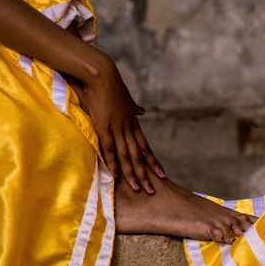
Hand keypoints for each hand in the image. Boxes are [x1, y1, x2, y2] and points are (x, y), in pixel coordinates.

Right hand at [76, 53, 164, 192]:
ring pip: (128, 156)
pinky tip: (117, 175)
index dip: (153, 162)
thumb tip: (143, 110)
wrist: (102, 74)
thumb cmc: (111, 85)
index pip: (146, 147)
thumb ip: (133, 107)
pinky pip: (110, 148)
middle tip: (154, 191)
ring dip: (133, 174)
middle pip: (140, 156)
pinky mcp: (104, 127)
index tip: (162, 174)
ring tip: (140, 189)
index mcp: (133, 123)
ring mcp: (117, 128)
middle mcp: (128, 128)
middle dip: (147, 174)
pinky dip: (114, 163)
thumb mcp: (126, 98)